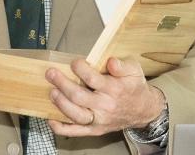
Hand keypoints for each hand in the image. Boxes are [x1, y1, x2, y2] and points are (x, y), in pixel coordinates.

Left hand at [46, 58, 164, 136]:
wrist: (144, 110)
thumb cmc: (134, 85)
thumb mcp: (133, 69)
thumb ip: (121, 65)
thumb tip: (111, 61)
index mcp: (114, 88)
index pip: (92, 79)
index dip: (80, 69)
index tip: (74, 62)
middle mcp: (105, 106)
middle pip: (79, 97)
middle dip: (62, 84)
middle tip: (51, 73)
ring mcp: (99, 120)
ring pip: (76, 115)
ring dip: (61, 104)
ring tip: (52, 92)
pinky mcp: (95, 129)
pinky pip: (77, 132)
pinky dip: (62, 128)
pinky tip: (51, 120)